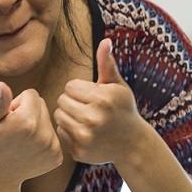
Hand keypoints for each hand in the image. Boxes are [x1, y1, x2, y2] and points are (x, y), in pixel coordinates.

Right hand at [0, 81, 62, 184]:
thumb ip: (0, 102)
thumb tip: (1, 84)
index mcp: (27, 121)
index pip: (31, 94)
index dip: (17, 103)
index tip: (8, 118)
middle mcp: (44, 133)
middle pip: (42, 104)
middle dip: (28, 111)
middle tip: (13, 129)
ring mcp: (53, 147)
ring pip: (48, 120)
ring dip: (36, 125)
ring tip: (20, 140)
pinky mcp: (57, 156)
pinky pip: (53, 135)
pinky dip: (43, 139)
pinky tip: (29, 149)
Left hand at [55, 38, 146, 164]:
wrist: (132, 144)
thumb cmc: (123, 110)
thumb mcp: (118, 86)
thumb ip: (107, 64)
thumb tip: (105, 40)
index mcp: (102, 99)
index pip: (70, 86)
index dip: (80, 89)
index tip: (92, 96)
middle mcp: (93, 118)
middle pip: (62, 100)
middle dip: (72, 101)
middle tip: (88, 107)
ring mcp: (85, 137)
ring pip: (58, 116)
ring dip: (68, 115)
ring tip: (84, 118)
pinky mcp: (78, 151)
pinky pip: (60, 133)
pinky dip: (69, 131)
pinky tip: (84, 132)